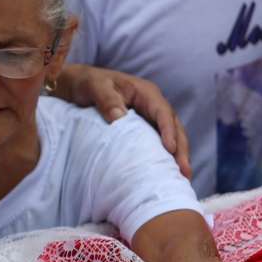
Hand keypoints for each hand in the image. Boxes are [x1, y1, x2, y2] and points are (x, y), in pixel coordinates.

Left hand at [56, 64, 190, 177]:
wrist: (77, 86)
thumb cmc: (87, 83)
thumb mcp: (94, 87)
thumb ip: (106, 99)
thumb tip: (119, 118)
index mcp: (145, 92)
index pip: (162, 112)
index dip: (169, 130)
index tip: (170, 149)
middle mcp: (152, 105)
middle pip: (174, 127)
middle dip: (181, 149)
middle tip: (184, 172)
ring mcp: (149, 118)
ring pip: (171, 137)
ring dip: (177, 156)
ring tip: (182, 178)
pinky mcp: (144, 130)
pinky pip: (158, 143)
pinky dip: (165, 158)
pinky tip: (167, 173)